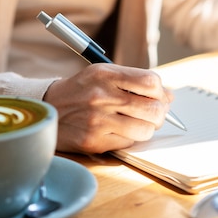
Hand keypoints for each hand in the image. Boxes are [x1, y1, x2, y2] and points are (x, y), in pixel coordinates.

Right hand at [43, 63, 172, 153]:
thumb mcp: (104, 75)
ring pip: (145, 130)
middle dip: (160, 114)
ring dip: (147, 128)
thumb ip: (136, 82)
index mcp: (105, 74)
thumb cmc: (82, 91)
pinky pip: (128, 143)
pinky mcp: (93, 141)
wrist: (47, 108)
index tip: (157, 96)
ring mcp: (97, 120)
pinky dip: (130, 138)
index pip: (151, 82)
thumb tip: (170, 96)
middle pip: (153, 109)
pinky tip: (120, 131)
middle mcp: (101, 96)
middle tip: (154, 114)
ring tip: (138, 123)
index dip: (160, 92)